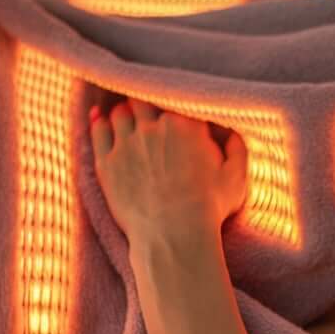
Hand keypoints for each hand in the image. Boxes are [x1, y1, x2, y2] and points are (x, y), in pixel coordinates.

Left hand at [89, 97, 248, 240]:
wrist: (174, 235)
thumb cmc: (209, 208)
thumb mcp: (236, 178)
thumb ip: (237, 149)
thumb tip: (233, 134)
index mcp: (186, 124)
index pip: (176, 99)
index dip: (175, 103)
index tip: (175, 110)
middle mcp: (153, 127)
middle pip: (143, 99)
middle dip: (147, 103)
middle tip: (150, 111)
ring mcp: (126, 143)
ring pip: (120, 112)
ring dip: (125, 113)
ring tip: (129, 118)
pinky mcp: (107, 163)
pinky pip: (97, 131)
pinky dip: (98, 122)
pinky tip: (99, 118)